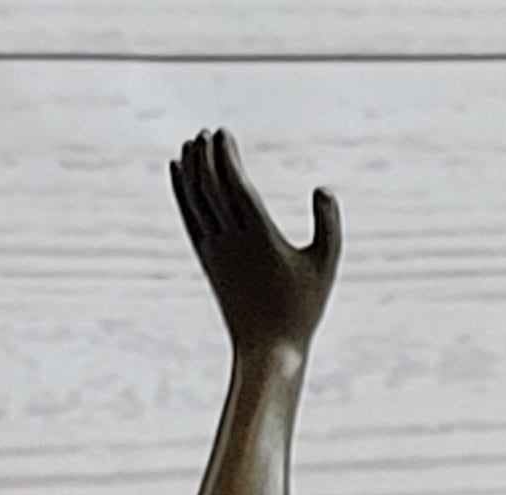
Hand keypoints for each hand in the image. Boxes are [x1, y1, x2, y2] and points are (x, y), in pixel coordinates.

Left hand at [170, 131, 340, 359]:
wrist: (267, 352)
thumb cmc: (301, 309)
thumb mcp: (326, 266)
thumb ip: (329, 225)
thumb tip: (323, 189)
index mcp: (260, 237)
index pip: (235, 186)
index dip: (225, 156)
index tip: (222, 132)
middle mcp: (232, 242)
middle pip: (210, 188)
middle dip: (205, 157)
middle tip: (206, 132)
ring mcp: (215, 253)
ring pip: (195, 201)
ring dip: (190, 169)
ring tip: (190, 144)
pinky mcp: (207, 262)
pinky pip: (189, 218)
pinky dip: (181, 192)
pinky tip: (176, 170)